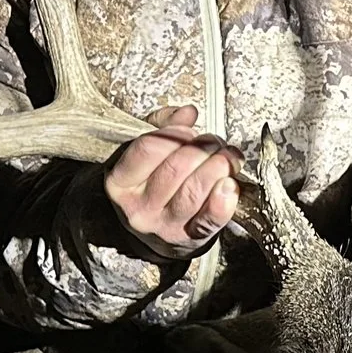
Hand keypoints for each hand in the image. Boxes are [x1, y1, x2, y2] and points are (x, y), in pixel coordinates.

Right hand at [105, 105, 241, 258]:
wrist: (158, 233)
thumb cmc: (152, 186)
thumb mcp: (146, 155)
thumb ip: (164, 127)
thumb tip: (187, 113)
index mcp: (120, 182)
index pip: (148, 149)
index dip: (176, 134)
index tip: (191, 132)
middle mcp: (139, 208)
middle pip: (176, 168)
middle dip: (202, 148)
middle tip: (214, 142)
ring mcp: (164, 226)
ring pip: (194, 191)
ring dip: (218, 166)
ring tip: (228, 157)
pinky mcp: (190, 239)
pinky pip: (210, 219)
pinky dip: (224, 200)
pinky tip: (230, 184)